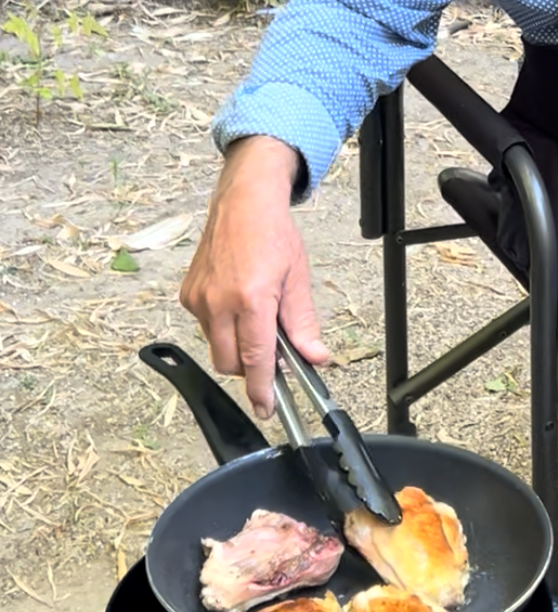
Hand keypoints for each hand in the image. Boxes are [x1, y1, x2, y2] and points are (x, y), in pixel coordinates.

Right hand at [180, 135, 329, 416]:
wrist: (242, 201)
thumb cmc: (273, 234)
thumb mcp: (298, 277)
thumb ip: (303, 323)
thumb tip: (315, 358)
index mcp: (251, 298)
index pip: (255, 359)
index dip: (262, 390)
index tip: (267, 409)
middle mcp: (219, 302)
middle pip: (230, 363)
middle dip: (250, 369)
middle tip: (273, 356)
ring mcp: (199, 298)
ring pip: (216, 347)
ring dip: (236, 347)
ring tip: (257, 320)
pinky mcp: (188, 294)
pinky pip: (206, 327)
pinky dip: (222, 328)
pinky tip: (237, 305)